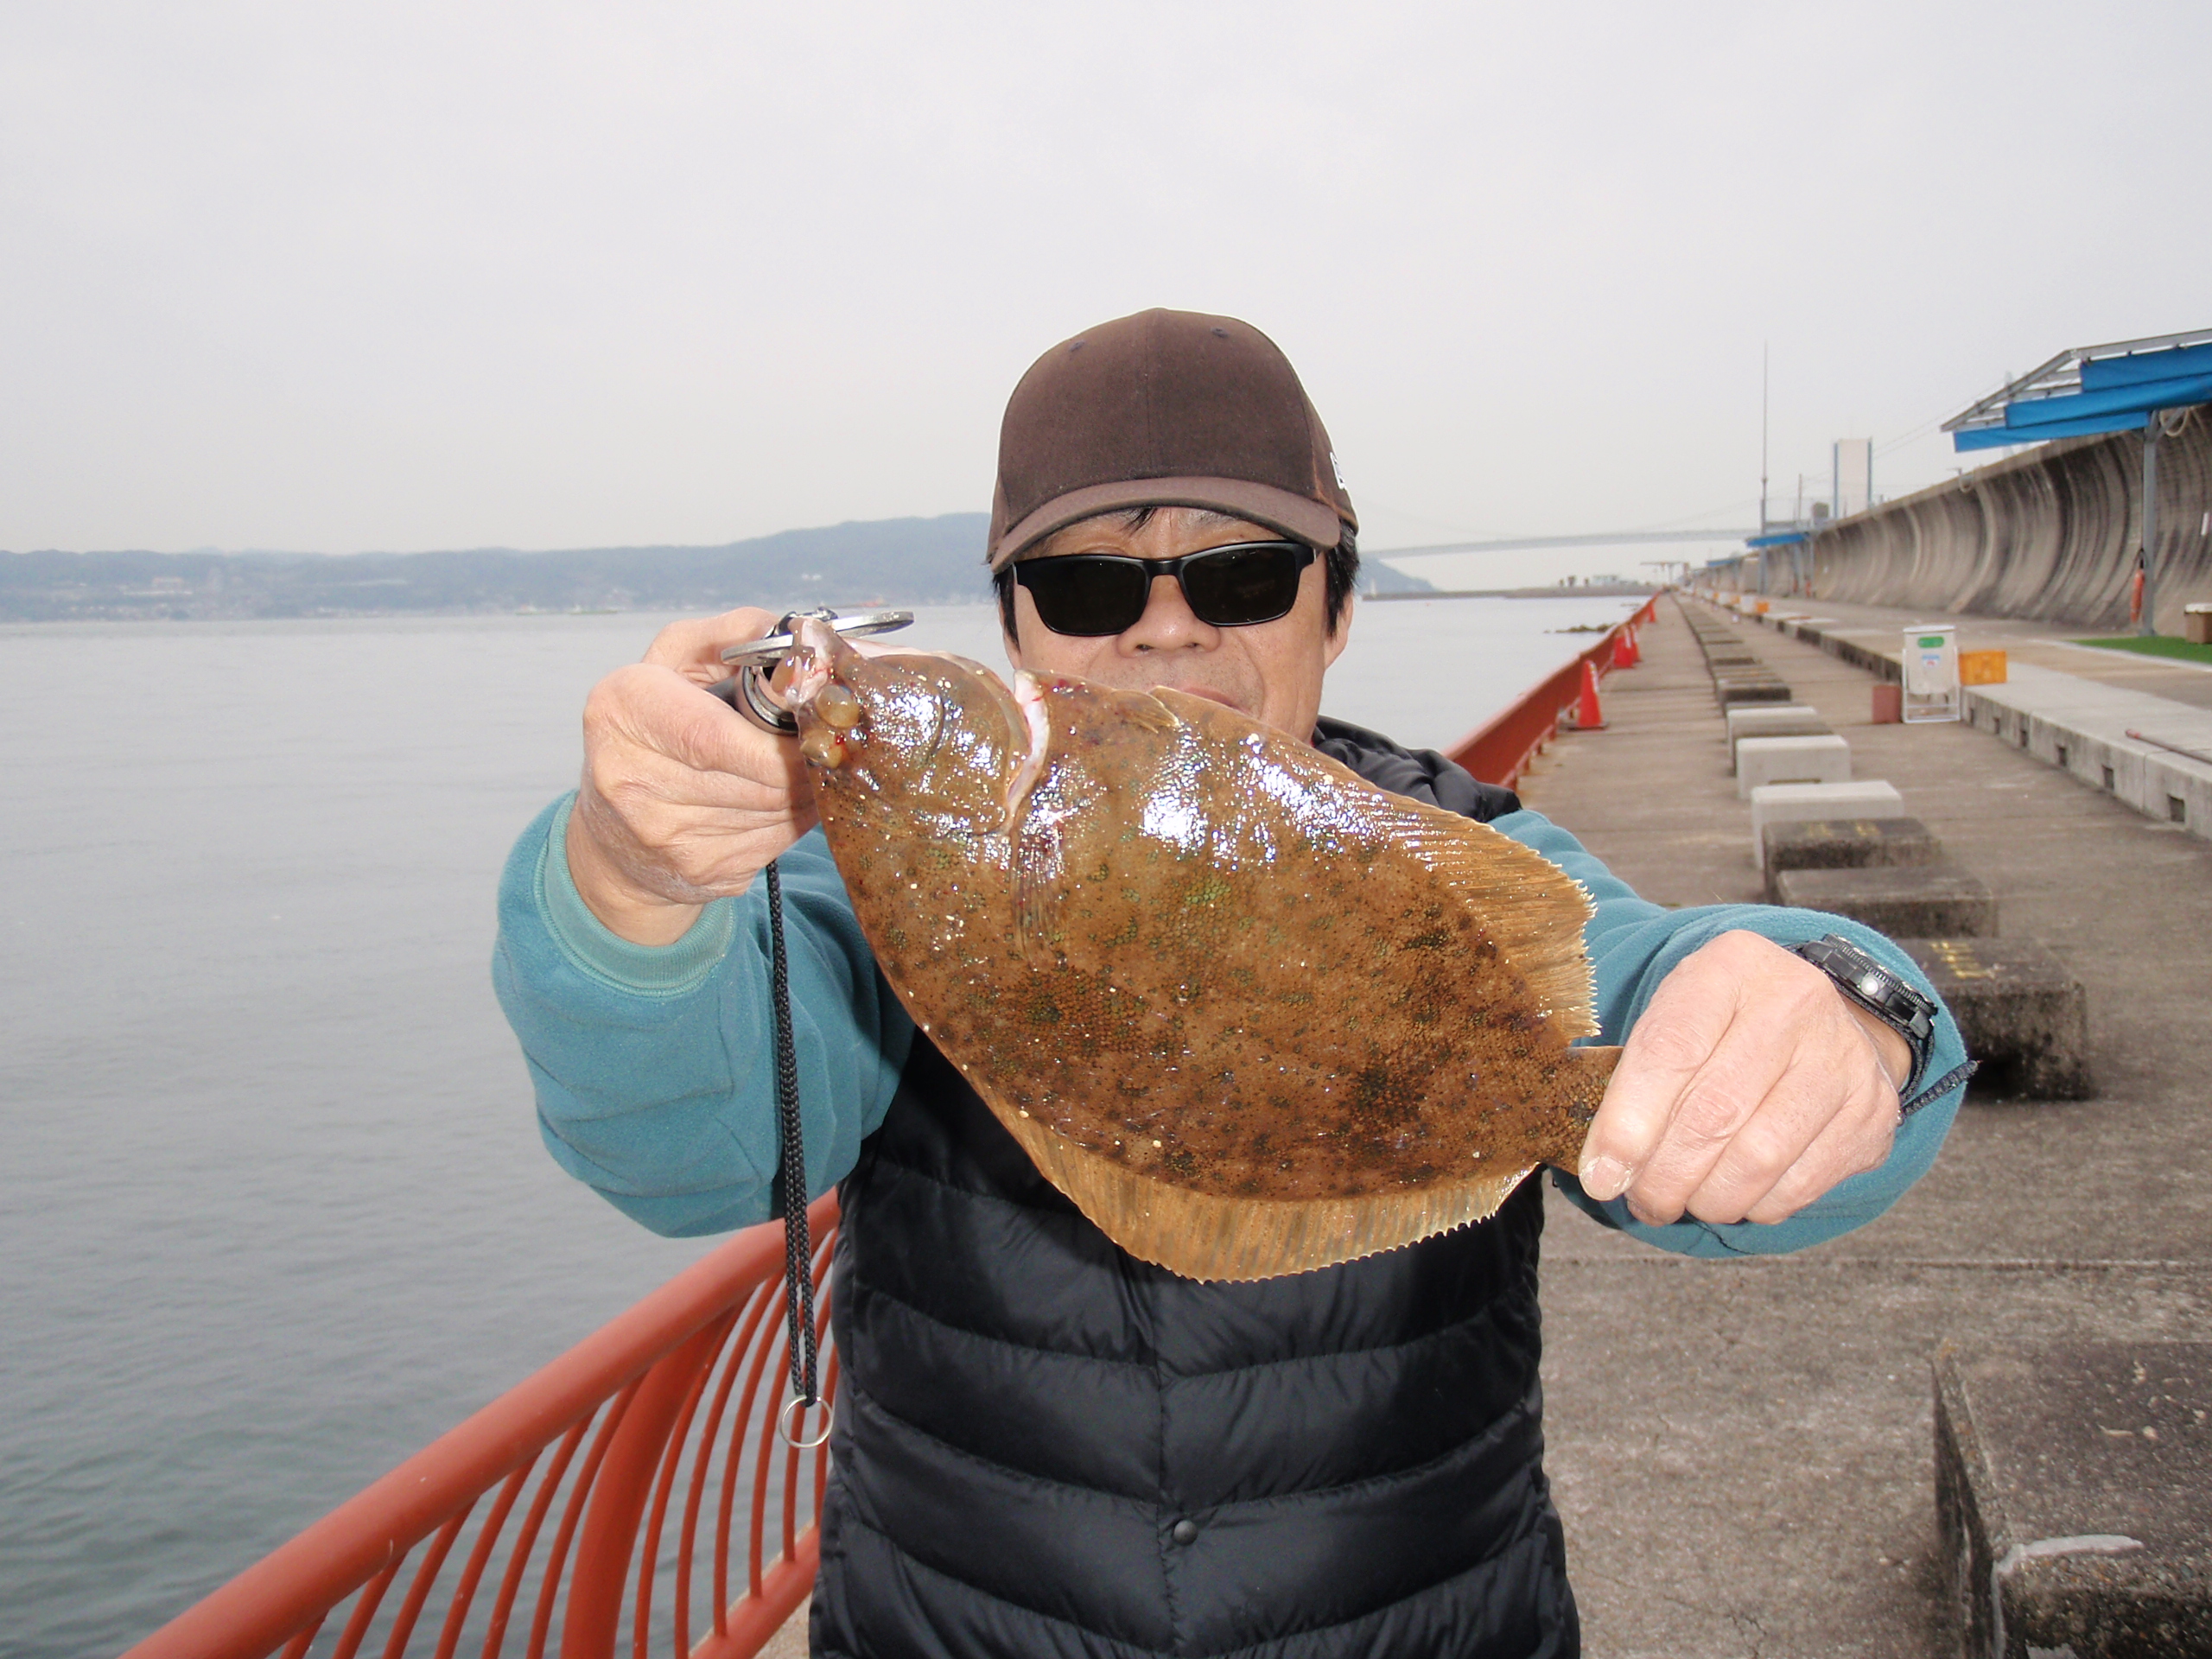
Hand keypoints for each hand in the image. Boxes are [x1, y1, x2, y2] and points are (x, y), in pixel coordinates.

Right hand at [567, 608, 816, 944]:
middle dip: (805, 763)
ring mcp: (662, 833)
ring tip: (800, 768)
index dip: (779, 740)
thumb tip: (803, 636)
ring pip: (775, 810)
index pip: (714, 736)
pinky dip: (794, 819)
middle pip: (758, 778)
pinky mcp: (697, 872)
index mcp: (622, 708)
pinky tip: (782, 801)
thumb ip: (735, 635)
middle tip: (827, 745)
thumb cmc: (653, 728)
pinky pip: (775, 841)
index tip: (816, 727)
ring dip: (804, 789)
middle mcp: (630, 775)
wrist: (613, 838)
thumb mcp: (676, 662)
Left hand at [1576, 930, 1910, 1225]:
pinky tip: (1734, 1197)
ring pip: (1758, 1157)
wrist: (1816, 1018)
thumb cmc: (1722, 1025)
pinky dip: (1755, 1205)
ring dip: (1707, 1199)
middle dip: (1664, 1175)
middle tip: (1641, 1200)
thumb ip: (1632, 1081)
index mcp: (1730, 965)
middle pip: (1714, 1112)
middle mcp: (1797, 1000)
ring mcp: (1843, 1057)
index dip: (1628, 1124)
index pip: (1669, 1051)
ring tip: (1680, 1203)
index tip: (1599, 1174)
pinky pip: (1800, 1184)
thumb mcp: (1674, 1018)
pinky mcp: (1871, 1111)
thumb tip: (1602, 1172)